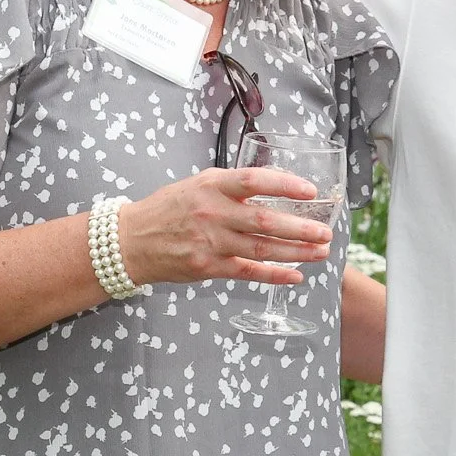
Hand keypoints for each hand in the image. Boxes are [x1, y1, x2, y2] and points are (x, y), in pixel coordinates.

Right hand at [116, 167, 333, 287]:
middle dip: (300, 228)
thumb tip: (274, 185)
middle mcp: (212, 212)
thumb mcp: (197, 185)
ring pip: (261, 248)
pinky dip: (274, 275)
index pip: (254, 180)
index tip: (310, 191)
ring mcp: (210, 242)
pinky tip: (295, 276)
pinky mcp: (208, 267)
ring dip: (295, 252)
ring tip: (320, 252)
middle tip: (325, 232)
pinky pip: (247, 272)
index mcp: (211, 185)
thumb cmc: (168, 210)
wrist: (130, 241)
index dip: (285, 184)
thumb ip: (231, 186)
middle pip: (264, 220)